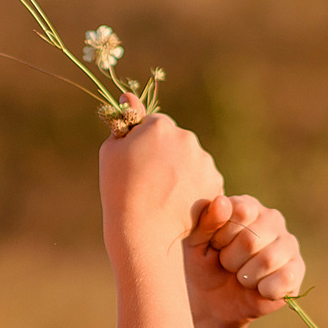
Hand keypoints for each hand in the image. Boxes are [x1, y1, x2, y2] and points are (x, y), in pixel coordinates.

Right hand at [98, 113, 223, 256]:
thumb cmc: (120, 190)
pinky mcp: (215, 181)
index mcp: (160, 126)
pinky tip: (177, 203)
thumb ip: (124, 121)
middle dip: (166, 156)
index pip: (155, 126)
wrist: (143, 230)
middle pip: (176, 141)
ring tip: (164, 196)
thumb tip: (128, 96)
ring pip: (192, 160)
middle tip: (150, 182)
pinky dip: (194, 188)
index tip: (138, 163)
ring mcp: (203, 160)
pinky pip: (203, 179)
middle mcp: (186, 137)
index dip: (145, 145)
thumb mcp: (112, 150)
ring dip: (181, 172)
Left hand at [185, 194, 304, 327]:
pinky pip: (284, 279)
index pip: (241, 211)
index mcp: (247, 205)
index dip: (222, 236)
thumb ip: (205, 220)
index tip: (214, 245)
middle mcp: (272, 219)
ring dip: (245, 277)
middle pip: (251, 240)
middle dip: (230, 260)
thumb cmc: (204, 265)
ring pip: (267, 261)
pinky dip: (263, 290)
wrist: (211, 302)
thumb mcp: (195, 242)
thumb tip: (222, 201)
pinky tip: (258, 288)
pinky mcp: (297, 270)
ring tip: (241, 276)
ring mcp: (288, 244)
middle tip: (227, 264)